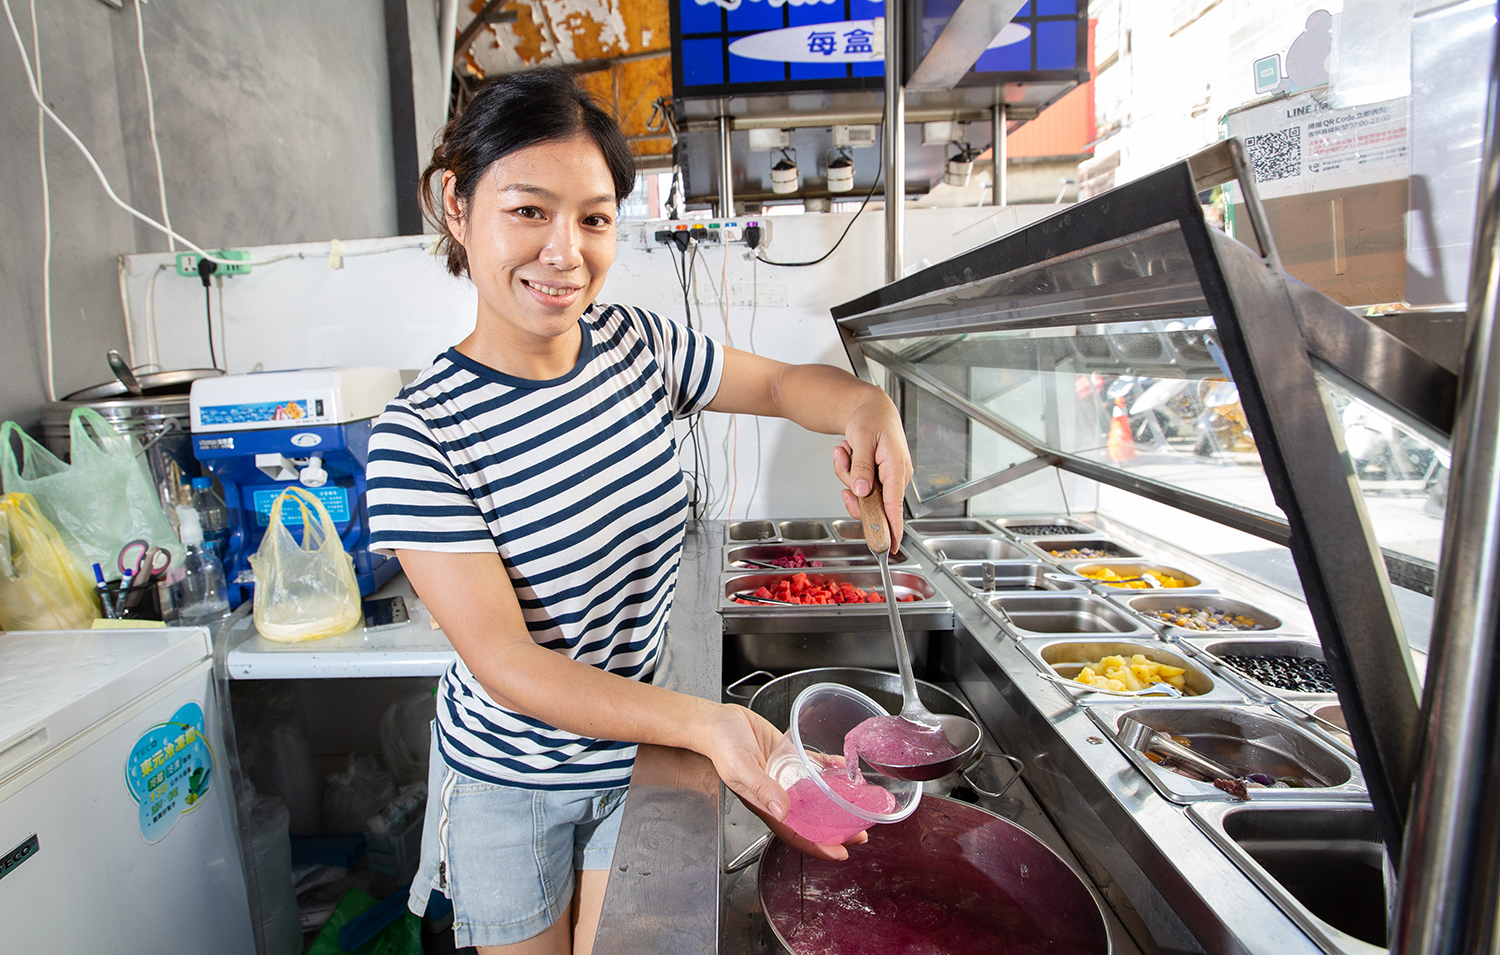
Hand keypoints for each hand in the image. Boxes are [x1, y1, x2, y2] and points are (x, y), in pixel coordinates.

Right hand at [701, 703, 863, 860]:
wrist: (716, 721)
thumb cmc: (721, 745)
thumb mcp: (739, 766)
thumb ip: (761, 787)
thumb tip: (781, 810)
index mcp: (765, 805)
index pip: (795, 834)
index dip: (818, 847)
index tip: (841, 853)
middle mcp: (778, 795)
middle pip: (810, 821)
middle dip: (835, 831)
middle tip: (861, 834)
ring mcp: (785, 778)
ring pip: (815, 797)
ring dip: (836, 804)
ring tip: (859, 806)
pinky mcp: (789, 759)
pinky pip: (813, 769)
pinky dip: (829, 770)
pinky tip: (842, 768)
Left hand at [833, 392, 911, 551]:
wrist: (871, 407)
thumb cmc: (872, 418)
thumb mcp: (863, 440)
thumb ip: (862, 467)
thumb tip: (861, 491)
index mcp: (897, 468)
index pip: (895, 506)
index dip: (892, 529)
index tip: (889, 548)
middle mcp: (896, 476)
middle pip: (871, 502)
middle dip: (851, 486)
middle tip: (844, 462)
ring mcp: (887, 477)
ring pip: (861, 492)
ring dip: (847, 472)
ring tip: (847, 450)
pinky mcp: (878, 476)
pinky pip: (858, 484)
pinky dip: (849, 470)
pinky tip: (849, 452)